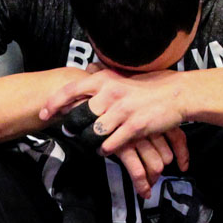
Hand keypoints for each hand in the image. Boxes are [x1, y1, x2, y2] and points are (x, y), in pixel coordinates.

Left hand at [40, 67, 190, 196]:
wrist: (178, 94)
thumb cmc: (151, 86)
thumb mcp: (123, 77)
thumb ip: (104, 79)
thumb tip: (86, 74)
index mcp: (106, 80)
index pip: (71, 90)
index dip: (54, 103)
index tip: (44, 113)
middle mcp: (111, 94)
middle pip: (79, 116)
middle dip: (72, 127)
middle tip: (70, 132)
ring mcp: (123, 111)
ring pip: (93, 133)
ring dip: (89, 141)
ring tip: (90, 143)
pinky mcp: (135, 127)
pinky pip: (111, 144)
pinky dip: (105, 149)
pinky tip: (106, 149)